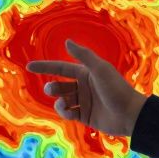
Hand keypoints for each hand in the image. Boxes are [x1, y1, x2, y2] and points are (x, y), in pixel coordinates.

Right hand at [28, 39, 147, 136]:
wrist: (129, 114)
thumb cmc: (116, 89)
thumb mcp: (100, 69)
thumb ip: (84, 55)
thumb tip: (67, 41)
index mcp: (86, 73)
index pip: (60, 68)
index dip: (45, 66)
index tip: (29, 66)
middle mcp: (83, 86)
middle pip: (59, 85)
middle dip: (52, 87)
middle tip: (51, 89)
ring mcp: (84, 102)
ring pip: (62, 101)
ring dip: (59, 103)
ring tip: (64, 105)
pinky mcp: (85, 116)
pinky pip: (68, 113)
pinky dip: (65, 112)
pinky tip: (70, 112)